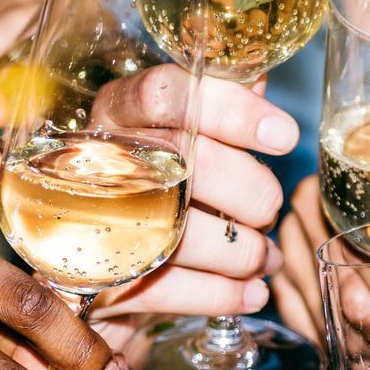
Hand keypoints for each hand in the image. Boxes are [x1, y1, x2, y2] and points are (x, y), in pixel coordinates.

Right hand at [0, 70, 299, 325]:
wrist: (86, 264)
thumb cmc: (148, 184)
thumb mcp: (178, 134)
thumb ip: (214, 105)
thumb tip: (259, 74)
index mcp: (117, 111)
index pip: (168, 92)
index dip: (233, 111)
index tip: (284, 137)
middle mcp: (94, 157)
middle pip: (183, 162)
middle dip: (248, 191)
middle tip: (269, 210)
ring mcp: (85, 220)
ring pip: (178, 232)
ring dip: (241, 251)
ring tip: (265, 259)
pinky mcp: (91, 279)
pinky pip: (165, 289)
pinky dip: (220, 294)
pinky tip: (250, 293)